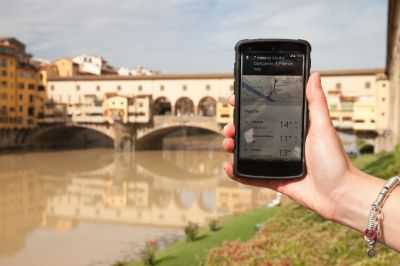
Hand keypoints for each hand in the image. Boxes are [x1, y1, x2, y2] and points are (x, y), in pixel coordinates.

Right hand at [223, 73, 358, 219]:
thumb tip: (313, 75)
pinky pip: (251, 176)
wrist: (339, 194)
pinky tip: (228, 166)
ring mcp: (276, 162)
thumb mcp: (323, 127)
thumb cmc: (335, 160)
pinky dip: (237, 173)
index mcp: (291, 129)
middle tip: (230, 127)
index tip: (236, 100)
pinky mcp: (274, 179)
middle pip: (252, 133)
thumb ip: (316, 102)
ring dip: (234, 147)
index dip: (249, 107)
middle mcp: (282, 144)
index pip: (266, 114)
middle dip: (237, 128)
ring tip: (228, 144)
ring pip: (248, 153)